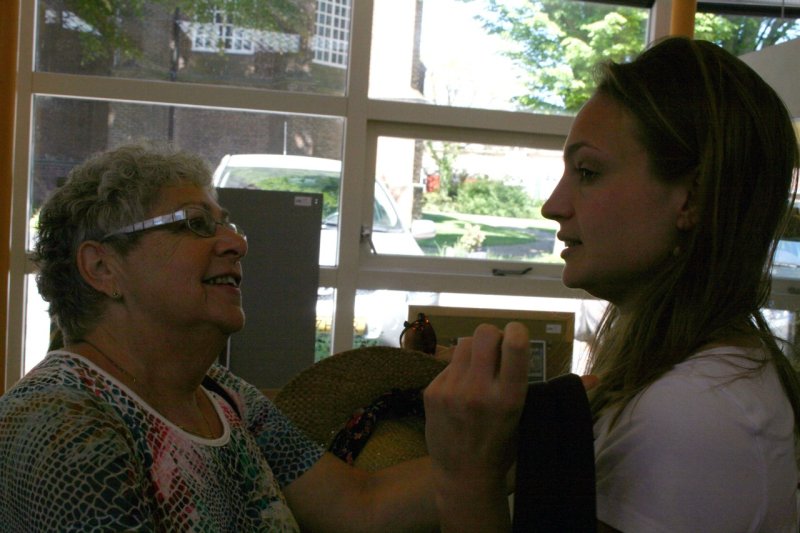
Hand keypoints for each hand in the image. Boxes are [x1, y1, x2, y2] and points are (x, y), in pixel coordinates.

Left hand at [424, 322, 529, 484]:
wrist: (463, 476)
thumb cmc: (500, 445)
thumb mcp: (521, 416)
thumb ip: (520, 382)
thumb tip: (541, 357)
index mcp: (509, 398)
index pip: (514, 346)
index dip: (516, 331)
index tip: (515, 333)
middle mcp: (479, 391)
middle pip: (483, 333)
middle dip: (492, 335)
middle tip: (495, 349)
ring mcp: (452, 390)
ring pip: (463, 344)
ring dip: (473, 351)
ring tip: (477, 371)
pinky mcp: (432, 392)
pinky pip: (448, 364)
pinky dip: (457, 371)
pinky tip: (460, 391)